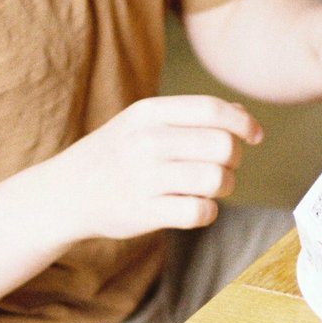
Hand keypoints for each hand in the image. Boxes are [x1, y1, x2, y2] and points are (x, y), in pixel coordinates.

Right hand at [54, 95, 262, 240]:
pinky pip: (200, 212)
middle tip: (223, 165)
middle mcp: (146, 142)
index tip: (255, 135)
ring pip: (216, 180)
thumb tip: (241, 113)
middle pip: (222, 146)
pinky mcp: (144, 213)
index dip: (243, 122)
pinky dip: (208, 211)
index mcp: (148, 112)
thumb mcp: (143, 122)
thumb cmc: (116, 153)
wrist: (66, 192)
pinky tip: (197, 207)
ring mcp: (144, 178)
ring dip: (223, 186)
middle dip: (234, 158)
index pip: (211, 109)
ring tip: (209, 187)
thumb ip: (190, 115)